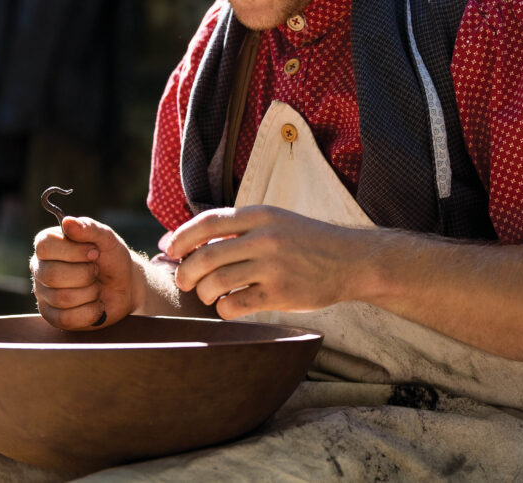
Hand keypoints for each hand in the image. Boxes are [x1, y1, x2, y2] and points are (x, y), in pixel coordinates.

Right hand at [31, 217, 137, 329]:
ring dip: (90, 293)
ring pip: (62, 298)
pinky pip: (65, 319)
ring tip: (97, 287)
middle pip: (52, 275)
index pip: (45, 246)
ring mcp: (44, 293)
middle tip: (97, 271)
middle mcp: (40, 268)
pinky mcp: (52, 316)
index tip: (94, 252)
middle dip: (85, 275)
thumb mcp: (107, 239)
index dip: (72, 251)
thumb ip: (89, 228)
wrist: (125, 287)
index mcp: (49, 244)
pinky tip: (96, 305)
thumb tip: (67, 221)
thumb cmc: (112, 259)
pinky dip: (90, 312)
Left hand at [166, 205, 357, 318]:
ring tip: (208, 295)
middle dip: (185, 272)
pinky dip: (223, 309)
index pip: (207, 222)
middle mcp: (265, 238)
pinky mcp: (281, 295)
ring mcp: (273, 267)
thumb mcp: (274, 221)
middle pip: (205, 256)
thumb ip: (235, 229)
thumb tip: (179, 240)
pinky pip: (235, 305)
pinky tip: (228, 306)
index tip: (171, 250)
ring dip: (203, 293)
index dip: (182, 237)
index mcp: (260, 215)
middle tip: (183, 282)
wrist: (351, 260)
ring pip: (215, 282)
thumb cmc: (304, 242)